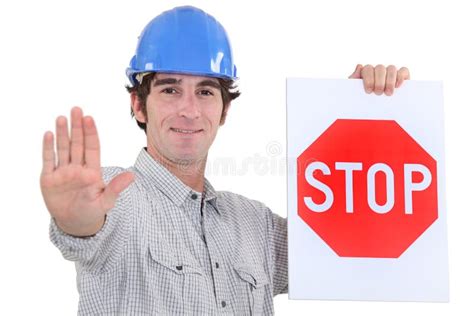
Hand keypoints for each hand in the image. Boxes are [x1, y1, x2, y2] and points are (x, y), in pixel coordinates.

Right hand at [40, 107, 134, 236]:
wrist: (75, 224)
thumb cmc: (93, 211)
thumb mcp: (106, 201)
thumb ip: (116, 188)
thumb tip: (131, 176)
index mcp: (92, 170)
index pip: (92, 147)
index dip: (91, 133)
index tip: (90, 118)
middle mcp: (77, 167)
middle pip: (77, 143)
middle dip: (77, 127)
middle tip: (76, 109)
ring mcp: (62, 172)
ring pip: (63, 148)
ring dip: (62, 133)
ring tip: (62, 118)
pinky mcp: (49, 179)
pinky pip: (48, 160)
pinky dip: (48, 148)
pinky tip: (49, 134)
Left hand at [349, 64, 409, 95]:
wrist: (371, 112)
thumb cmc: (362, 101)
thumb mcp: (355, 92)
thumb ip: (353, 79)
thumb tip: (360, 66)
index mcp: (367, 73)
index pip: (368, 68)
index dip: (368, 79)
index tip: (368, 91)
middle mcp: (379, 71)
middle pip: (380, 68)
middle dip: (379, 81)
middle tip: (378, 93)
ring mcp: (390, 72)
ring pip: (392, 68)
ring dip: (390, 81)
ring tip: (388, 93)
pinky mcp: (402, 76)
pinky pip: (404, 70)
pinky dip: (401, 76)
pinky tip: (397, 86)